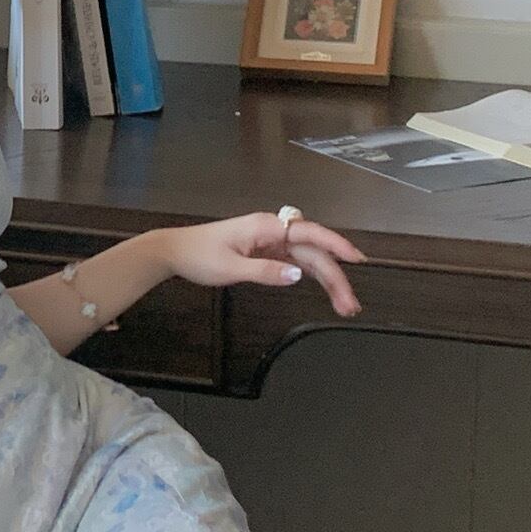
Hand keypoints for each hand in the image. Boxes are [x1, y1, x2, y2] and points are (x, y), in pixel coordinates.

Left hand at [154, 214, 364, 318]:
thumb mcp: (230, 268)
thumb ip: (265, 271)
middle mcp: (272, 230)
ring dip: (327, 279)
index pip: (310, 234)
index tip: (356, 258)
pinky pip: (296, 261)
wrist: (174, 251)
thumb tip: (296, 275)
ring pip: (308, 258)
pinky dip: (311, 275)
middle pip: (313, 252)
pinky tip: (324, 288)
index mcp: (265, 227)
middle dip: (335, 277)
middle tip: (349, 304)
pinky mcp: (266, 251)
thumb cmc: (198, 255)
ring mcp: (270, 240)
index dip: (336, 245)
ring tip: (343, 304)